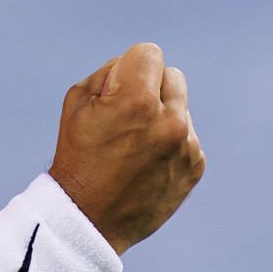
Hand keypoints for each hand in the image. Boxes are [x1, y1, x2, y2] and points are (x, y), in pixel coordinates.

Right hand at [49, 42, 205, 253]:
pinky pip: (187, 136)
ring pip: (181, 107)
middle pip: (172, 76)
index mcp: (137, 100)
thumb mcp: (77, 103)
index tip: (119, 87)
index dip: (131, 67)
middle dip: (150, 87)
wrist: (90, 218)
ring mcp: (186, 145)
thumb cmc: (77, 156)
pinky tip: (146, 163)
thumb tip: (134, 66)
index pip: (150, 53)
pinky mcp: (195, 166)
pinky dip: (170, 143)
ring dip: (162, 117)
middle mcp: (169, 120)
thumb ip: (109, 73)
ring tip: (134, 145)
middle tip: (127, 114)